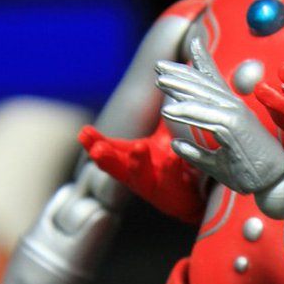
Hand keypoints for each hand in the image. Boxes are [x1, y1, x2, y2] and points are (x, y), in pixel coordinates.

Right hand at [79, 122, 205, 223]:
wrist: (199, 194)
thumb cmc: (177, 164)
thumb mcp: (167, 138)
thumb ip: (162, 117)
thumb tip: (161, 87)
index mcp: (133, 159)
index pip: (111, 149)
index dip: (95, 142)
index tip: (84, 132)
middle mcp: (139, 175)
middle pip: (116, 167)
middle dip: (106, 158)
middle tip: (97, 150)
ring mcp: (155, 187)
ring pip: (141, 178)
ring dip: (137, 163)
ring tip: (139, 148)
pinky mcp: (174, 196)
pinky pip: (171, 182)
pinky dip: (170, 169)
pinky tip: (172, 157)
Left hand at [156, 38, 283, 192]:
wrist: (275, 184)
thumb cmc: (249, 174)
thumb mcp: (216, 164)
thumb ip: (196, 153)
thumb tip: (176, 145)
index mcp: (234, 114)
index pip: (217, 83)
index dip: (203, 62)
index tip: (193, 44)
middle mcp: (236, 109)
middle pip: (205, 84)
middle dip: (181, 73)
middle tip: (158, 66)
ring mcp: (237, 115)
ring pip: (203, 96)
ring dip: (179, 87)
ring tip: (158, 80)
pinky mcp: (236, 126)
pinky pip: (206, 116)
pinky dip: (187, 112)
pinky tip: (168, 110)